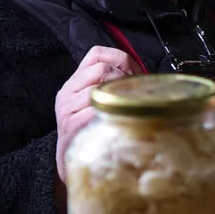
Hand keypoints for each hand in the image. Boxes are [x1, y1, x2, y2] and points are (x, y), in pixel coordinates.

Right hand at [55, 46, 140, 180]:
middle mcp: (68, 91)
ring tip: (131, 108)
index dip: (121, 58)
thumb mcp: (98, 102)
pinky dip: (114, 114)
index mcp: (75, 81)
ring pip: (101, 87)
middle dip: (125, 79)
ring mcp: (68, 108)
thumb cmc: (93, 130)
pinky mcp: (72, 125)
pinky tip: (122, 121)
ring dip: (122, 96)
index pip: (97, 53)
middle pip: (103, 69)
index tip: (134, 72)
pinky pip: (98, 110)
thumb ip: (115, 84)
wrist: (73, 160)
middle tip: (137, 95)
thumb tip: (146, 75)